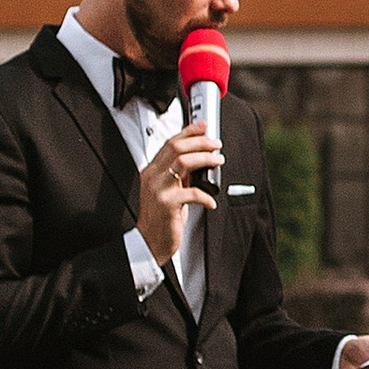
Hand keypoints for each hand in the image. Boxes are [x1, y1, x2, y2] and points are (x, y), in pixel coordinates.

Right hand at [134, 119, 221, 268]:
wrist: (150, 241)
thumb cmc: (161, 217)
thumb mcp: (167, 190)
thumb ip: (178, 175)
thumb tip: (199, 160)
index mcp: (151, 171)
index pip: (169, 143)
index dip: (188, 132)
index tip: (204, 126)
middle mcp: (152, 176)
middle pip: (176, 148)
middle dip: (200, 142)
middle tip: (216, 145)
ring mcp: (158, 189)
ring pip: (183, 163)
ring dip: (205, 159)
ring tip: (218, 161)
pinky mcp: (167, 204)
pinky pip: (192, 193)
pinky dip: (206, 195)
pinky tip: (211, 201)